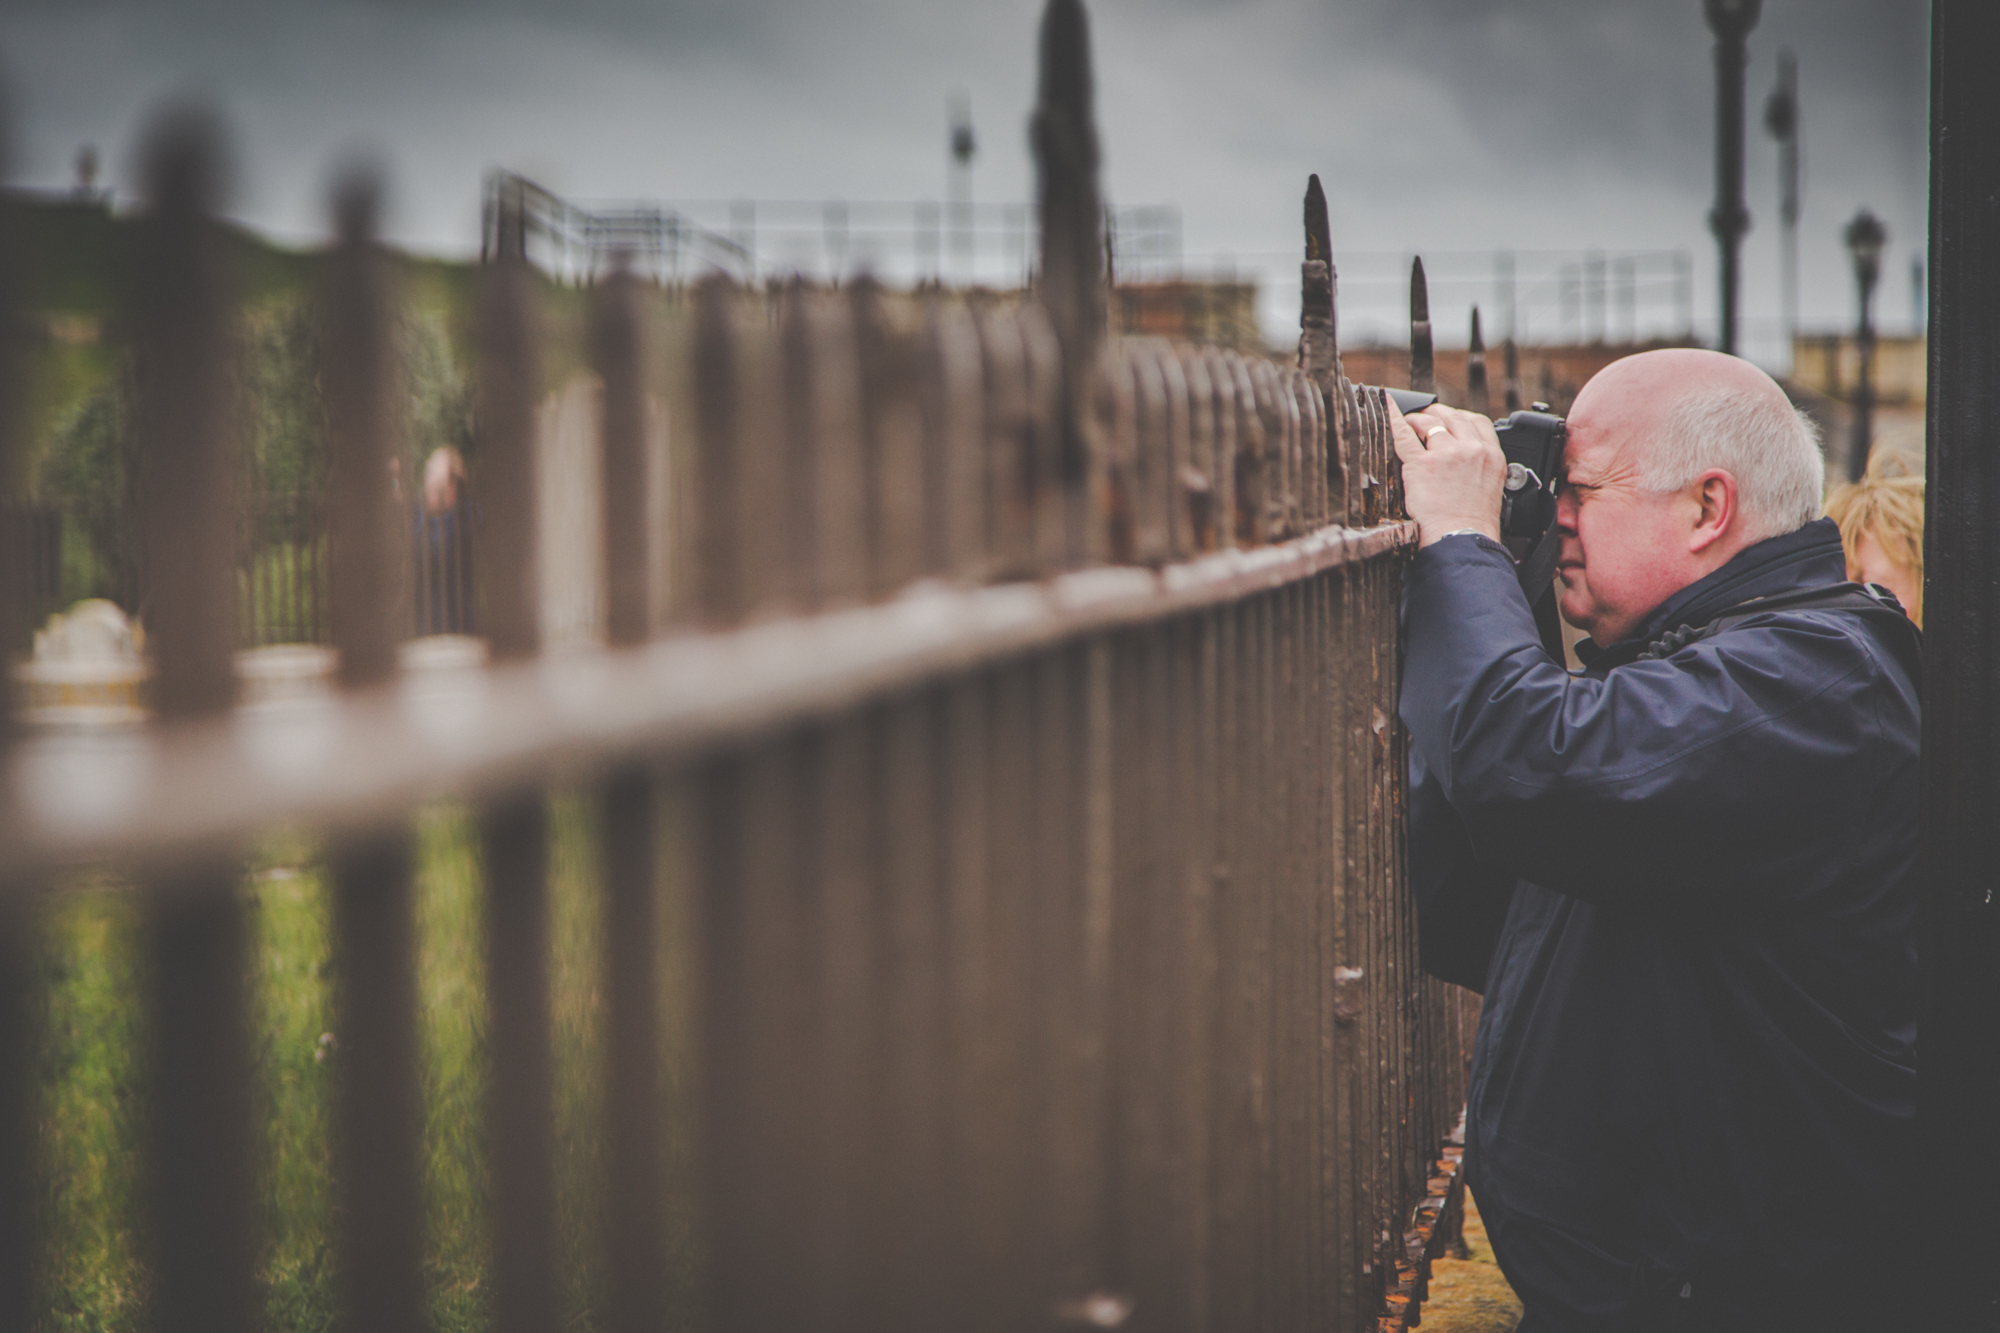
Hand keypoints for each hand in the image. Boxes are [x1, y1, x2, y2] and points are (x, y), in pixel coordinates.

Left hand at [1387, 399, 1506, 547]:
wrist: (1462, 538)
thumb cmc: (1473, 523)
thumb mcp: (1491, 487)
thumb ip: (1480, 467)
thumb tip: (1465, 461)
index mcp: (1491, 455)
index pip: (1477, 421)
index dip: (1459, 417)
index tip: (1448, 418)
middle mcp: (1471, 449)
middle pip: (1452, 417)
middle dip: (1436, 414)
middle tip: (1424, 419)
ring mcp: (1446, 454)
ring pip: (1429, 423)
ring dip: (1418, 420)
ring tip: (1410, 424)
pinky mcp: (1421, 464)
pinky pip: (1404, 435)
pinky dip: (1393, 418)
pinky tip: (1387, 408)